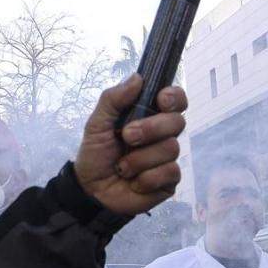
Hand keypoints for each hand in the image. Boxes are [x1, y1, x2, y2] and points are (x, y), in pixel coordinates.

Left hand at [75, 75, 187, 215]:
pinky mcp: (169, 181)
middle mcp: (162, 135)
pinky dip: (146, 178)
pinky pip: (169, 172)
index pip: (175, 100)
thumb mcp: (96, 124)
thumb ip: (113, 100)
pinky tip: (133, 182)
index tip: (161, 100)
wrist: (89, 190)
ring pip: (171, 149)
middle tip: (127, 137)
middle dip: (150, 129)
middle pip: (177, 122)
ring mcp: (167, 158)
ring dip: (139, 159)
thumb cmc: (96, 153)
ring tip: (122, 167)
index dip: (174, 97)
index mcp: (148, 116)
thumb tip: (136, 77)